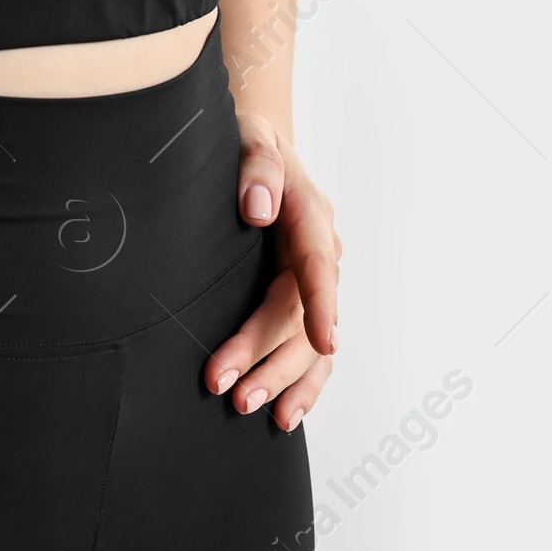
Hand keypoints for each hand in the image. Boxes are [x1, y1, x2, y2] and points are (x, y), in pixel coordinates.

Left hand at [204, 112, 339, 432]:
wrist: (256, 152)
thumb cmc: (249, 143)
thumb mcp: (251, 136)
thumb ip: (257, 166)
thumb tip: (259, 207)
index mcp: (310, 215)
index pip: (317, 264)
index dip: (321, 303)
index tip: (324, 340)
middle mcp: (320, 254)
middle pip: (299, 314)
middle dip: (266, 353)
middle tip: (227, 385)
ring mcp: (313, 283)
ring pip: (308, 344)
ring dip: (282, 379)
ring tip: (249, 407)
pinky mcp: (300, 302)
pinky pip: (309, 352)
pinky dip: (301, 384)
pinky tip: (285, 414)